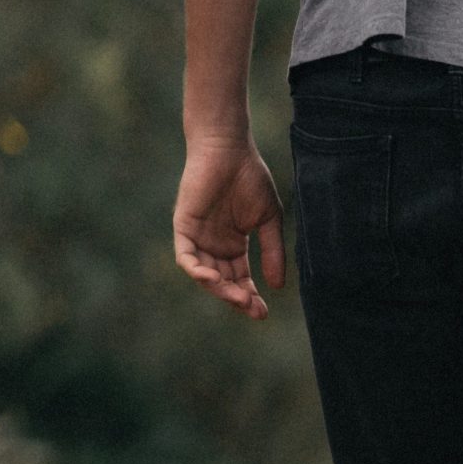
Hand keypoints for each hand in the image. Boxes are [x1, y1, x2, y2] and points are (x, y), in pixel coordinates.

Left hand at [173, 137, 284, 318]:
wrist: (230, 150)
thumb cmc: (250, 178)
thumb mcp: (269, 220)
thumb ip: (272, 252)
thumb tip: (277, 286)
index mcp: (234, 244)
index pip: (240, 278)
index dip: (250, 297)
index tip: (263, 313)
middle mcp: (214, 245)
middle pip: (224, 281)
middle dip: (237, 298)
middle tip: (253, 310)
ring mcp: (198, 237)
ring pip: (205, 274)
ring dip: (220, 289)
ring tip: (239, 299)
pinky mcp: (184, 227)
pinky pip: (186, 257)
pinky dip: (197, 271)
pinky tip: (213, 280)